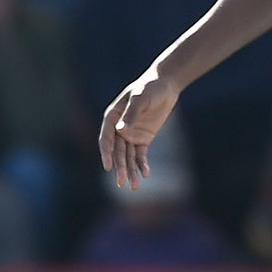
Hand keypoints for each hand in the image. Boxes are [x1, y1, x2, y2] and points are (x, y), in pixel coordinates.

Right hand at [99, 65, 181, 190]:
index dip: (106, 153)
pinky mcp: (143, 138)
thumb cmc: (150, 88)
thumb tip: (120, 130)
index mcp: (112, 117)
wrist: (165, 85)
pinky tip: (145, 174)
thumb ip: (131, 113)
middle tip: (122, 183)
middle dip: (119, 167)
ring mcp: (130, 134)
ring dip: (130, 170)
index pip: (106, 139)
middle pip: (117, 152)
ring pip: (128, 156)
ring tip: (135, 186)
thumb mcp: (141, 98)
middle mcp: (118, 128)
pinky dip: (142, 164)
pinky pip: (140, 154)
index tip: (107, 166)